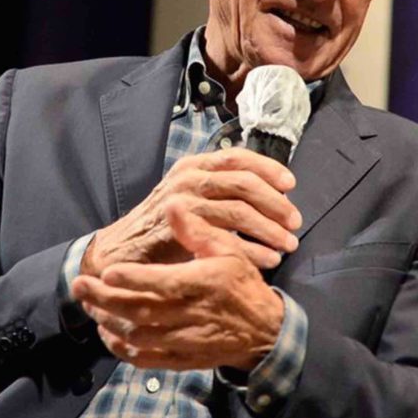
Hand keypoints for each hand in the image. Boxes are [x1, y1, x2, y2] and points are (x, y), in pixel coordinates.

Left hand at [70, 225, 285, 371]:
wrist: (265, 331)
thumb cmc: (242, 285)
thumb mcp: (229, 251)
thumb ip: (197, 231)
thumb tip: (173, 205)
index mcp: (203, 285)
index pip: (163, 283)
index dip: (133, 278)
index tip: (107, 270)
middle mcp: (192, 315)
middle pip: (140, 311)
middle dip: (105, 299)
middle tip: (79, 285)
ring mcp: (185, 341)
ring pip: (138, 336)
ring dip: (109, 321)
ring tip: (89, 304)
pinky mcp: (181, 360)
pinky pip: (146, 359)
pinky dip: (122, 349)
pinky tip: (107, 333)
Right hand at [80, 148, 301, 275]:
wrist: (122, 252)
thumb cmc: (162, 229)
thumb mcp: (189, 198)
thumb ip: (221, 191)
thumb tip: (271, 195)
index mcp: (192, 166)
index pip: (238, 157)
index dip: (269, 169)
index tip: (291, 186)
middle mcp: (186, 178)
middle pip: (245, 184)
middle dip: (276, 205)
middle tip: (295, 223)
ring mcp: (181, 203)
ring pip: (240, 212)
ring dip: (270, 230)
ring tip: (288, 246)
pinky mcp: (179, 230)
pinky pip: (226, 239)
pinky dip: (252, 251)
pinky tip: (268, 260)